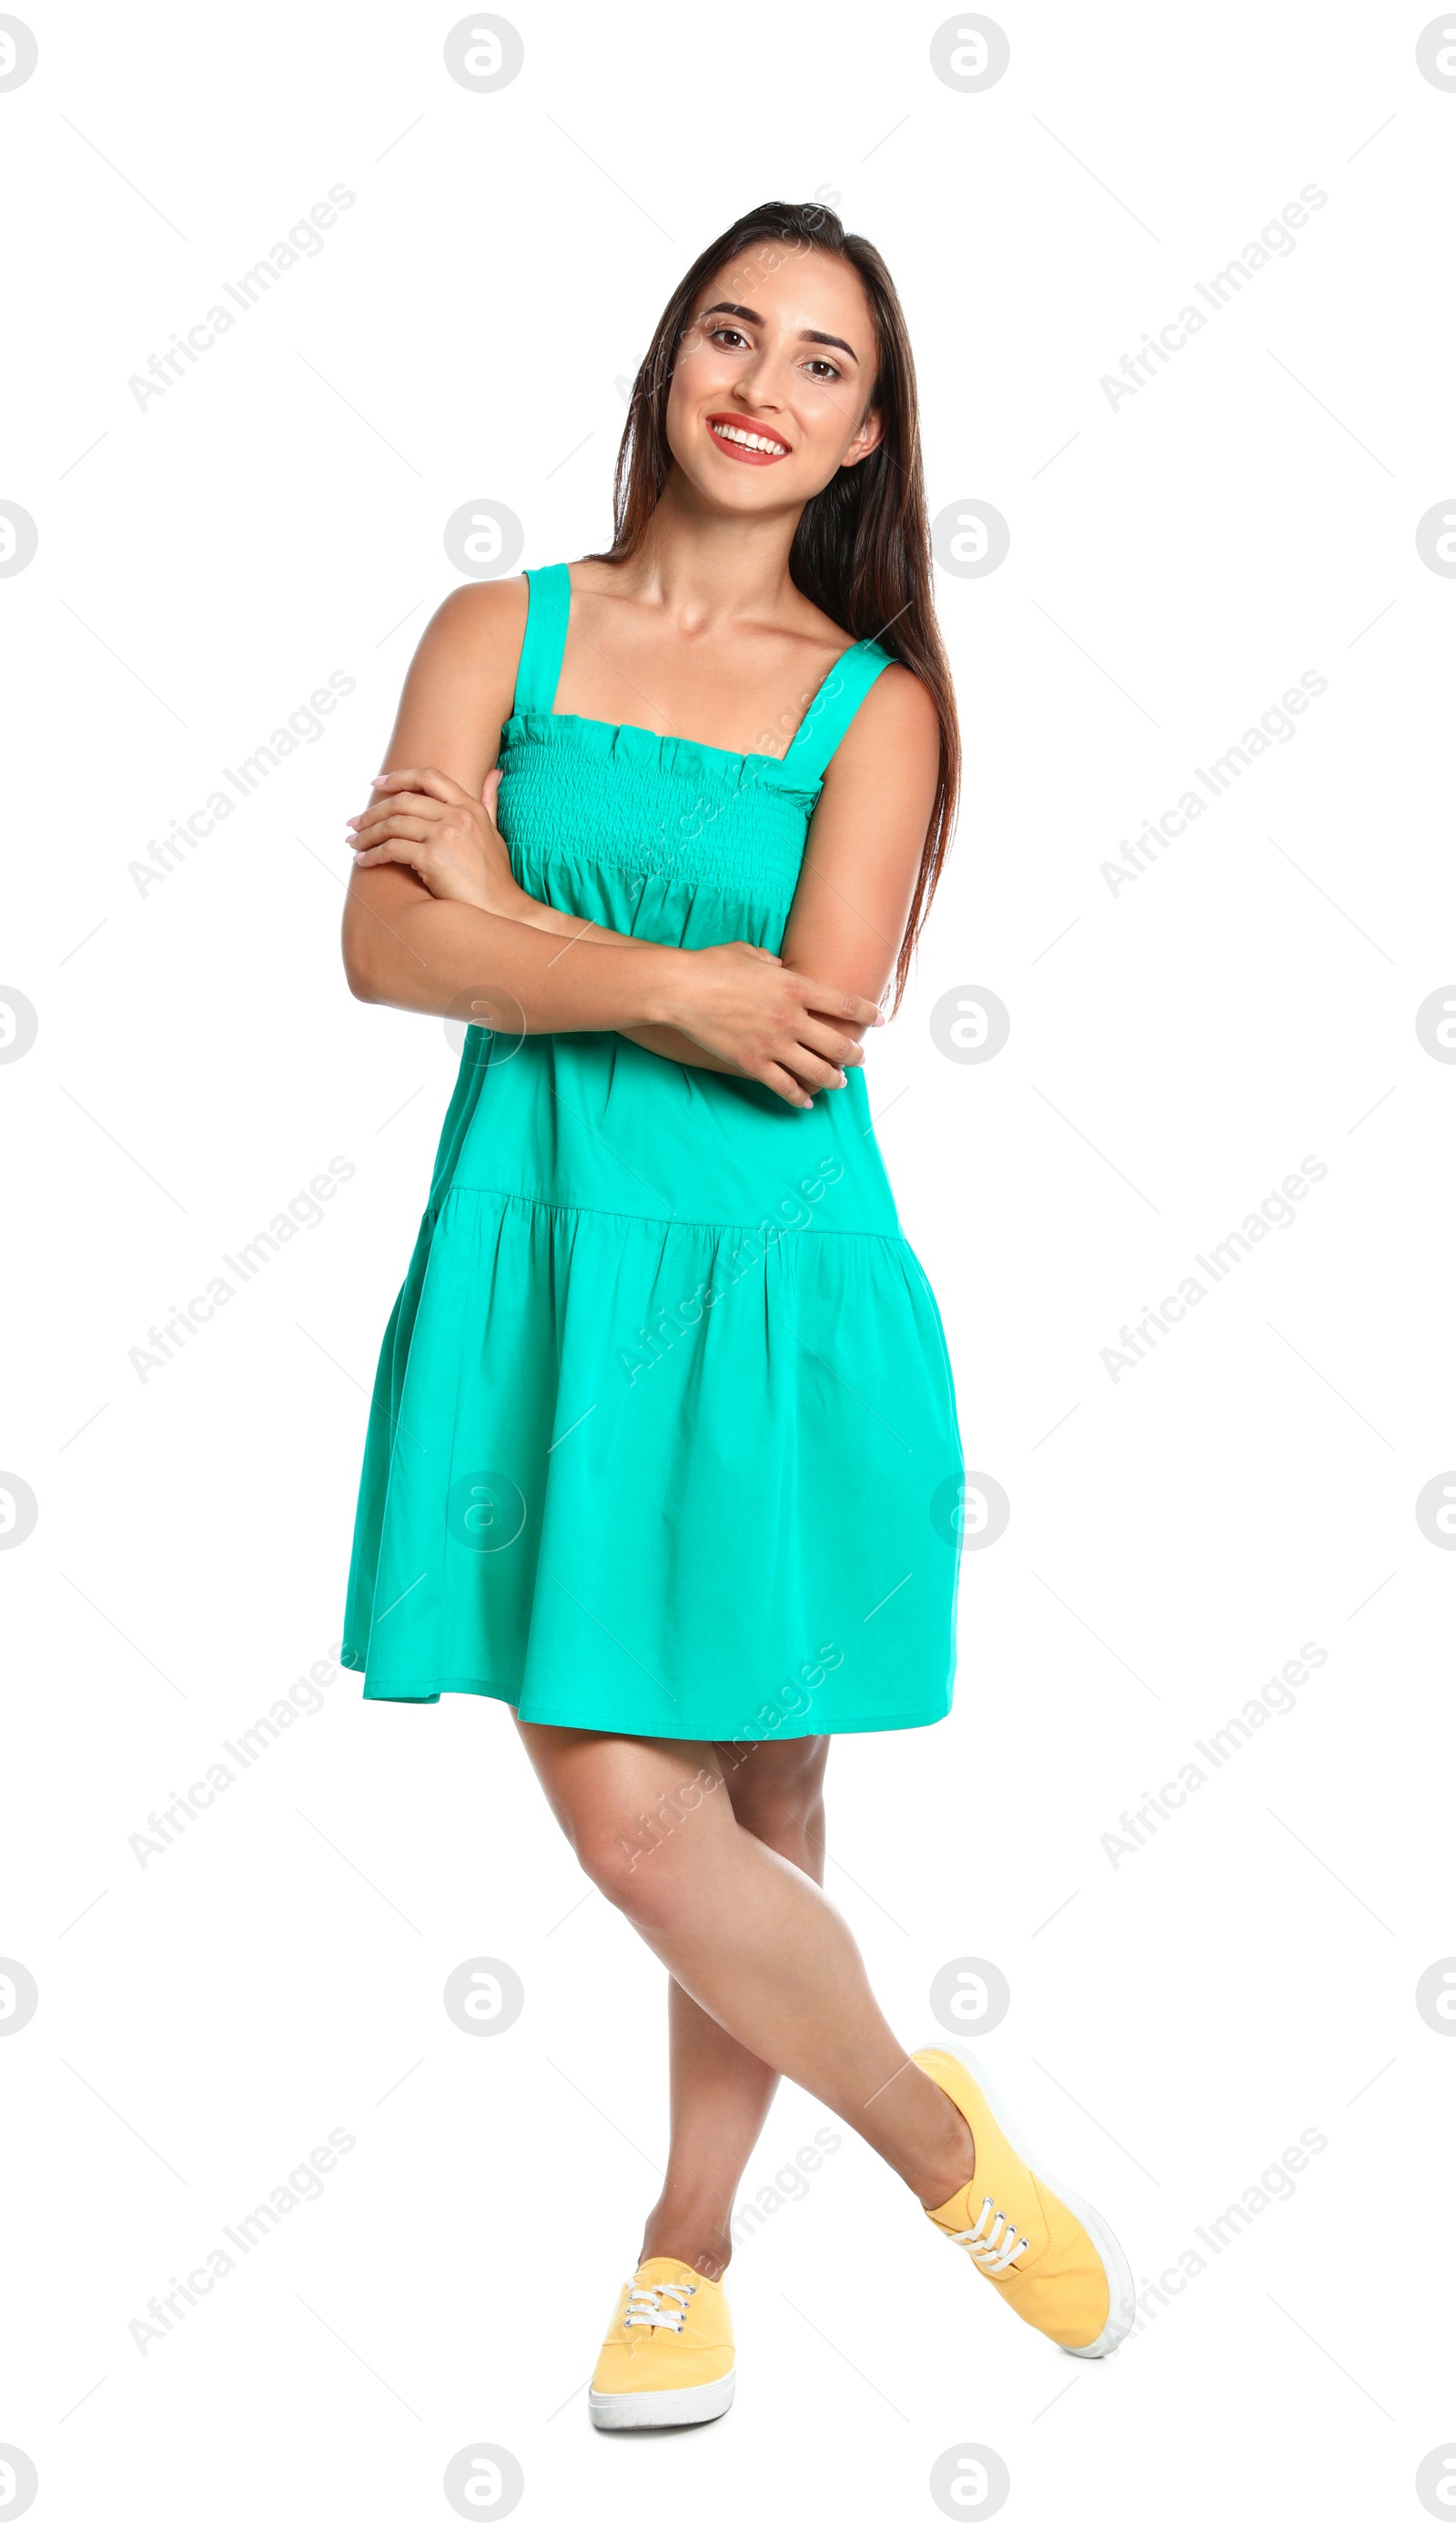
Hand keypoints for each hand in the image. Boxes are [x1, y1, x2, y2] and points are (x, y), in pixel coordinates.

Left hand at [347, 766, 524, 914]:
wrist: (501, 909)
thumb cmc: (495, 876)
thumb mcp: (494, 831)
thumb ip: (489, 800)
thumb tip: (494, 772)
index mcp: (469, 807)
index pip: (429, 777)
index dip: (399, 777)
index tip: (377, 783)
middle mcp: (457, 816)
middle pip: (403, 801)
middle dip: (373, 811)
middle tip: (355, 822)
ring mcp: (444, 836)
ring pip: (393, 824)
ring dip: (368, 833)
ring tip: (354, 842)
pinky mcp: (432, 858)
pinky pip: (391, 850)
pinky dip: (373, 855)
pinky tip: (364, 861)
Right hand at [660, 941, 882, 1108]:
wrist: (680, 990)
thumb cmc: (712, 965)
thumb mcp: (749, 953)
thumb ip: (772, 963)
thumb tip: (780, 967)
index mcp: (795, 986)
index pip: (845, 1003)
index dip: (869, 1013)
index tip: (882, 1019)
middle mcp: (791, 1018)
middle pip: (839, 1043)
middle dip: (856, 1054)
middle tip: (861, 1058)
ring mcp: (773, 1043)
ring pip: (818, 1070)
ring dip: (835, 1079)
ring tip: (840, 1082)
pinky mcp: (753, 1064)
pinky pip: (785, 1087)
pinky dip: (799, 1097)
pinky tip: (807, 1102)